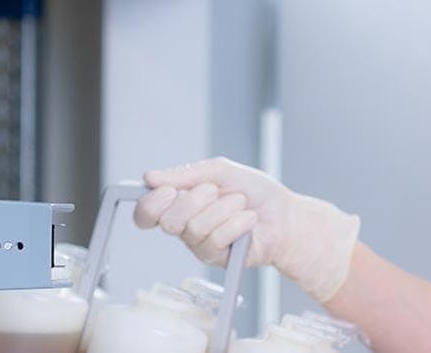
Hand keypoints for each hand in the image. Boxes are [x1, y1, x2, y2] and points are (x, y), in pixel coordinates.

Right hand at [133, 157, 360, 302]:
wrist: (285, 215)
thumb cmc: (254, 192)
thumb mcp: (220, 171)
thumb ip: (186, 173)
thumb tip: (150, 177)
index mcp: (179, 203)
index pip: (145, 212)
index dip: (151, 203)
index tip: (169, 190)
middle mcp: (184, 226)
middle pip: (168, 222)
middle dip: (195, 201)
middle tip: (216, 191)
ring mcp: (199, 245)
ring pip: (195, 229)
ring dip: (223, 209)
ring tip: (240, 205)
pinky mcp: (217, 259)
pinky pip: (216, 241)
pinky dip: (236, 224)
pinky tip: (248, 221)